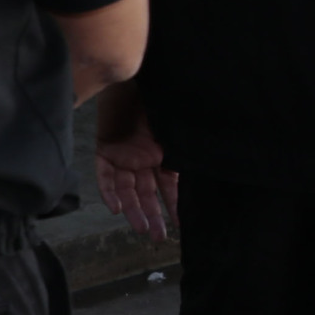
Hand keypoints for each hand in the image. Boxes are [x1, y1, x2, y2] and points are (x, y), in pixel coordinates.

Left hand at [93, 82, 177, 241]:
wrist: (134, 76)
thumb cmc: (162, 96)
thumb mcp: (178, 125)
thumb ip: (184, 146)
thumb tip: (210, 162)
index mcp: (164, 152)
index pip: (169, 185)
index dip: (174, 204)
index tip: (181, 223)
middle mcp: (143, 157)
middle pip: (147, 192)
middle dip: (154, 215)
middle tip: (158, 237)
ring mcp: (124, 155)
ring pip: (127, 190)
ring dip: (133, 210)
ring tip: (142, 229)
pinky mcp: (105, 149)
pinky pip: (105, 176)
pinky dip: (110, 192)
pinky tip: (117, 209)